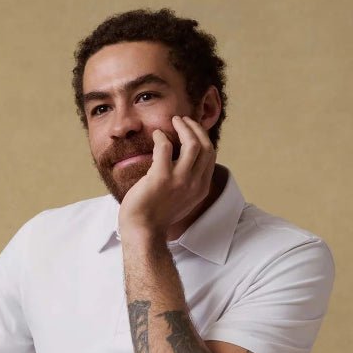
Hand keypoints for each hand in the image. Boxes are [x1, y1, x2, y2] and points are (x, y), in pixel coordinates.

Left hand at [117, 115, 215, 237]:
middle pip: (205, 146)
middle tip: (183, 120)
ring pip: (192, 143)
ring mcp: (179, 180)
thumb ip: (188, 184)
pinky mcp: (161, 178)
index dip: (203, 137)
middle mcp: (194, 184)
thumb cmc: (156, 216)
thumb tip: (186, 165)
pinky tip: (156, 135)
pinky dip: (161, 137)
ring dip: (184, 127)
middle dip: (196, 128)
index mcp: (201, 188)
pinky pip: (165, 147)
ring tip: (174, 121)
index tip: (193, 129)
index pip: (210, 155)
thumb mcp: (181, 200)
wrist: (142, 231)